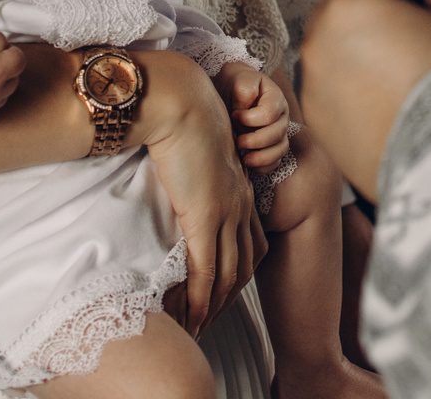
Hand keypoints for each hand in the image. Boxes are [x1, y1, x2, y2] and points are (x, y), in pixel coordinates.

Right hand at [136, 51, 268, 335]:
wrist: (180, 102)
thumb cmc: (182, 120)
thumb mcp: (195, 154)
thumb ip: (194, 174)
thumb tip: (180, 187)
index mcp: (240, 190)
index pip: (250, 244)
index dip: (236, 273)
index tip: (218, 294)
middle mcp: (240, 205)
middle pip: (242, 267)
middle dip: (226, 299)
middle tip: (207, 322)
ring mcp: (226, 212)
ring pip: (226, 276)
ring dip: (212, 307)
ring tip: (196, 328)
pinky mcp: (205, 217)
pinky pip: (205, 270)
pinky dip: (198, 299)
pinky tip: (189, 318)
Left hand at [214, 61, 291, 170]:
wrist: (234, 91)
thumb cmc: (237, 85)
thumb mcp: (239, 79)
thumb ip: (244, 89)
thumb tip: (243, 108)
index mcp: (276, 98)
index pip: (269, 114)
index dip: (250, 119)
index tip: (234, 115)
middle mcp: (282, 117)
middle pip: (277, 134)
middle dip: (254, 141)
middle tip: (237, 140)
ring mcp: (280, 133)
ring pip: (280, 150)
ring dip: (260, 157)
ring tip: (243, 158)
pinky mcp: (273, 147)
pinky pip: (275, 162)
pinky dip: (263, 167)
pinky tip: (248, 163)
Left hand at [299, 0, 430, 199]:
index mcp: (352, 3)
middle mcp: (321, 39)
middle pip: (340, 11)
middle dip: (369, 18)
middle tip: (406, 36)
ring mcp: (314, 82)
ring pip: (333, 54)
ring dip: (358, 57)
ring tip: (400, 77)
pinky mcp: (318, 121)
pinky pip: (332, 92)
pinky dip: (353, 94)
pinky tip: (389, 104)